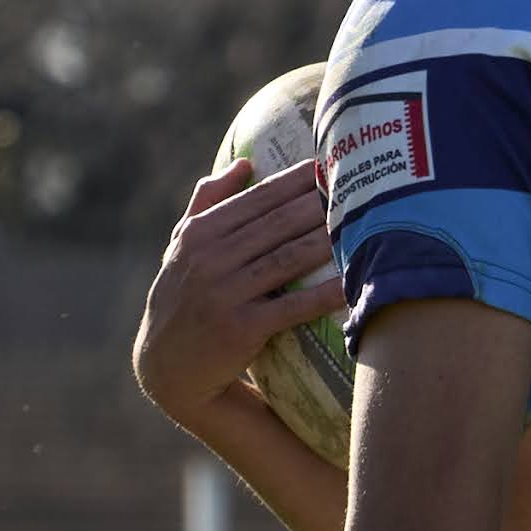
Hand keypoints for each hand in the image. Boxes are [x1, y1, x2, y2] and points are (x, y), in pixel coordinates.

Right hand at [133, 162, 342, 419]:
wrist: (166, 366)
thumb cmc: (183, 298)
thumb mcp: (181, 247)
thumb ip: (207, 201)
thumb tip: (245, 163)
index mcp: (198, 232)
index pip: (258, 197)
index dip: (298, 180)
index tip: (330, 165)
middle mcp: (209, 258)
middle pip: (279, 223)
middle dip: (321, 204)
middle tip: (360, 189)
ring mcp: (224, 293)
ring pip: (289, 258)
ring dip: (329, 240)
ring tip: (364, 224)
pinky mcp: (241, 329)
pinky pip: (293, 306)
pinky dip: (324, 293)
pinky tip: (352, 281)